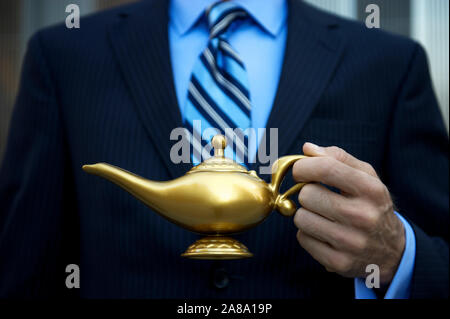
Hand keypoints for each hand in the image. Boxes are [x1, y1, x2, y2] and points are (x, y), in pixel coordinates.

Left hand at [292, 143, 404, 284]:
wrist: (392, 251)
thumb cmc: (372, 206)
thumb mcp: (366, 177)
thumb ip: (338, 158)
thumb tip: (307, 149)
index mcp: (371, 190)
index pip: (326, 168)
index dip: (303, 166)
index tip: (300, 170)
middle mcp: (363, 216)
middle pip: (307, 194)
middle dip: (307, 193)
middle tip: (318, 197)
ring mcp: (351, 241)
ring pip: (301, 218)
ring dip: (305, 214)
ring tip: (322, 216)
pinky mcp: (338, 262)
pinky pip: (302, 238)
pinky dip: (307, 234)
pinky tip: (323, 233)